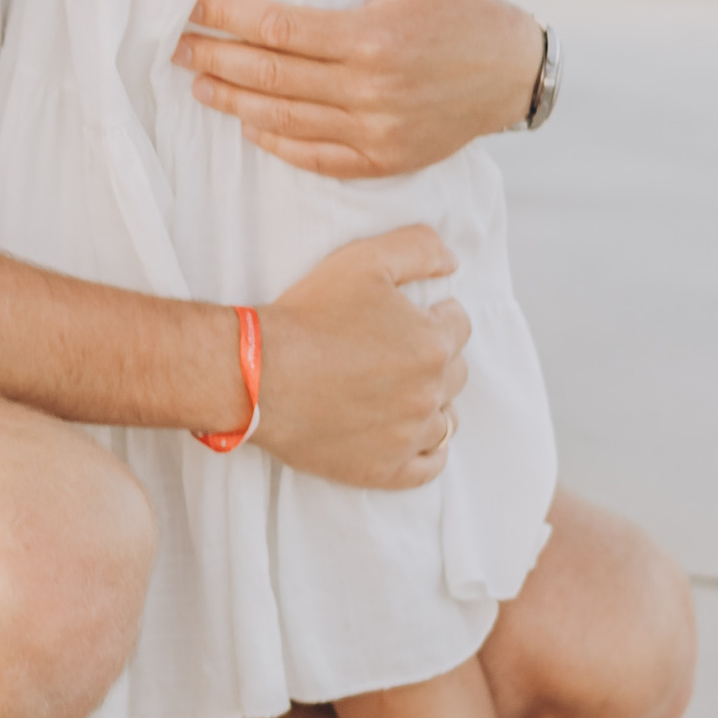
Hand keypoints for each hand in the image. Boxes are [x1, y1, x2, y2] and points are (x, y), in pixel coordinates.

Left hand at [175, 0, 542, 179]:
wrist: (510, 73)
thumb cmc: (459, 9)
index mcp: (371, 37)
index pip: (279, 28)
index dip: (228, 17)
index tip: (193, 5)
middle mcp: (368, 88)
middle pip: (270, 75)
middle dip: (215, 58)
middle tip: (175, 45)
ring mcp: (374, 130)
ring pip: (286, 119)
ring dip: (235, 102)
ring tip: (199, 83)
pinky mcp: (383, 159)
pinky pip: (318, 158)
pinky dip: (278, 144)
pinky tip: (250, 127)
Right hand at [254, 228, 468, 488]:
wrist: (258, 374)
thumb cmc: (308, 315)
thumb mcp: (364, 260)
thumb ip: (418, 248)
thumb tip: (452, 262)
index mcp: (432, 344)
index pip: (458, 326)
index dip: (434, 315)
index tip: (407, 318)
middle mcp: (429, 393)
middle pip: (455, 373)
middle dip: (433, 358)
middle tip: (396, 351)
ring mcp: (409, 436)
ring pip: (445, 419)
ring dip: (430, 402)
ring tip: (398, 392)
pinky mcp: (384, 469)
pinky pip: (429, 466)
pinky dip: (428, 451)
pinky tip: (411, 436)